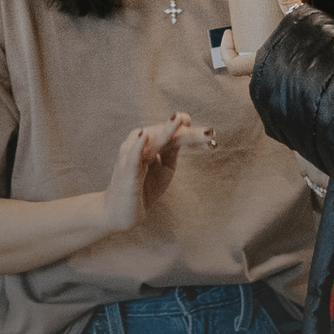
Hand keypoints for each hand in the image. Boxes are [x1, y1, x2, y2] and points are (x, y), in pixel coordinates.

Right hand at [101, 113, 213, 234]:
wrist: (120, 214)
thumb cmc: (144, 187)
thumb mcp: (165, 168)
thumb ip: (173, 149)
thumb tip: (189, 129)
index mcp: (152, 143)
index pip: (177, 135)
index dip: (195, 136)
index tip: (214, 138)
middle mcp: (141, 145)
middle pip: (169, 135)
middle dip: (189, 132)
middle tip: (210, 131)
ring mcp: (132, 157)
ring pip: (152, 141)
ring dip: (167, 130)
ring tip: (180, 119)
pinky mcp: (125, 173)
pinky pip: (130, 158)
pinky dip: (136, 146)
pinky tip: (142, 135)